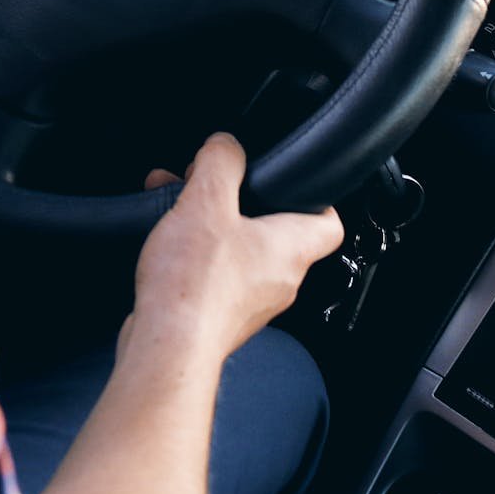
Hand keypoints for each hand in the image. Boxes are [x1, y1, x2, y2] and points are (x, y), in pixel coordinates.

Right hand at [126, 134, 342, 361]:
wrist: (166, 348)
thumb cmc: (194, 286)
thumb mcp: (206, 200)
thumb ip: (221, 162)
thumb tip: (226, 144)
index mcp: (290, 249)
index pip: (329, 223)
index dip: (316, 197)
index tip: (294, 181)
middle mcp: (279, 280)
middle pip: (274, 231)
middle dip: (239, 201)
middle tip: (212, 185)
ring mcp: (250, 303)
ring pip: (239, 250)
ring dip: (210, 223)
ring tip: (176, 206)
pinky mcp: (220, 317)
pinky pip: (215, 275)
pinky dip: (194, 253)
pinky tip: (165, 242)